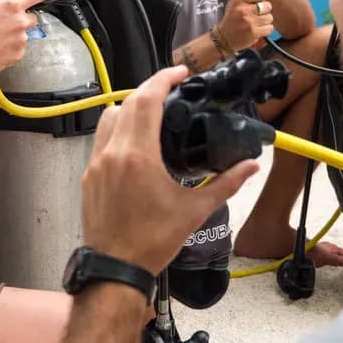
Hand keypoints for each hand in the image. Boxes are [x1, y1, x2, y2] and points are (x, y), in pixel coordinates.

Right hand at [0, 0, 69, 73]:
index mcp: (13, 6)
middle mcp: (20, 22)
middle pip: (31, 17)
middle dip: (20, 18)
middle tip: (2, 22)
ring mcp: (21, 39)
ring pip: (24, 32)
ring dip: (14, 33)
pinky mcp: (18, 53)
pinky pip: (19, 46)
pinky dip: (11, 45)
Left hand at [81, 66, 258, 274]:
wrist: (115, 269)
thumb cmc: (154, 241)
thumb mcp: (195, 210)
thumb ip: (226, 183)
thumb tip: (252, 166)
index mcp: (137, 155)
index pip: (146, 100)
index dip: (163, 79)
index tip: (180, 73)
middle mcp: (112, 152)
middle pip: (128, 103)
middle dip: (150, 90)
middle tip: (173, 89)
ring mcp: (96, 162)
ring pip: (109, 117)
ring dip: (130, 107)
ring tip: (155, 112)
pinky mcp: (89, 175)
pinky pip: (102, 138)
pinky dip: (118, 128)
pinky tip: (137, 140)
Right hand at [217, 0, 273, 51]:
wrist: (224, 38)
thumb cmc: (231, 20)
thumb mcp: (234, 4)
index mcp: (238, 1)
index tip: (258, 3)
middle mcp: (243, 10)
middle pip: (267, 6)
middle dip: (265, 11)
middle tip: (258, 15)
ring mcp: (249, 22)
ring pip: (269, 18)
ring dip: (265, 22)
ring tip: (257, 24)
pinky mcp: (253, 32)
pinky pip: (269, 28)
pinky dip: (266, 30)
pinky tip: (258, 30)